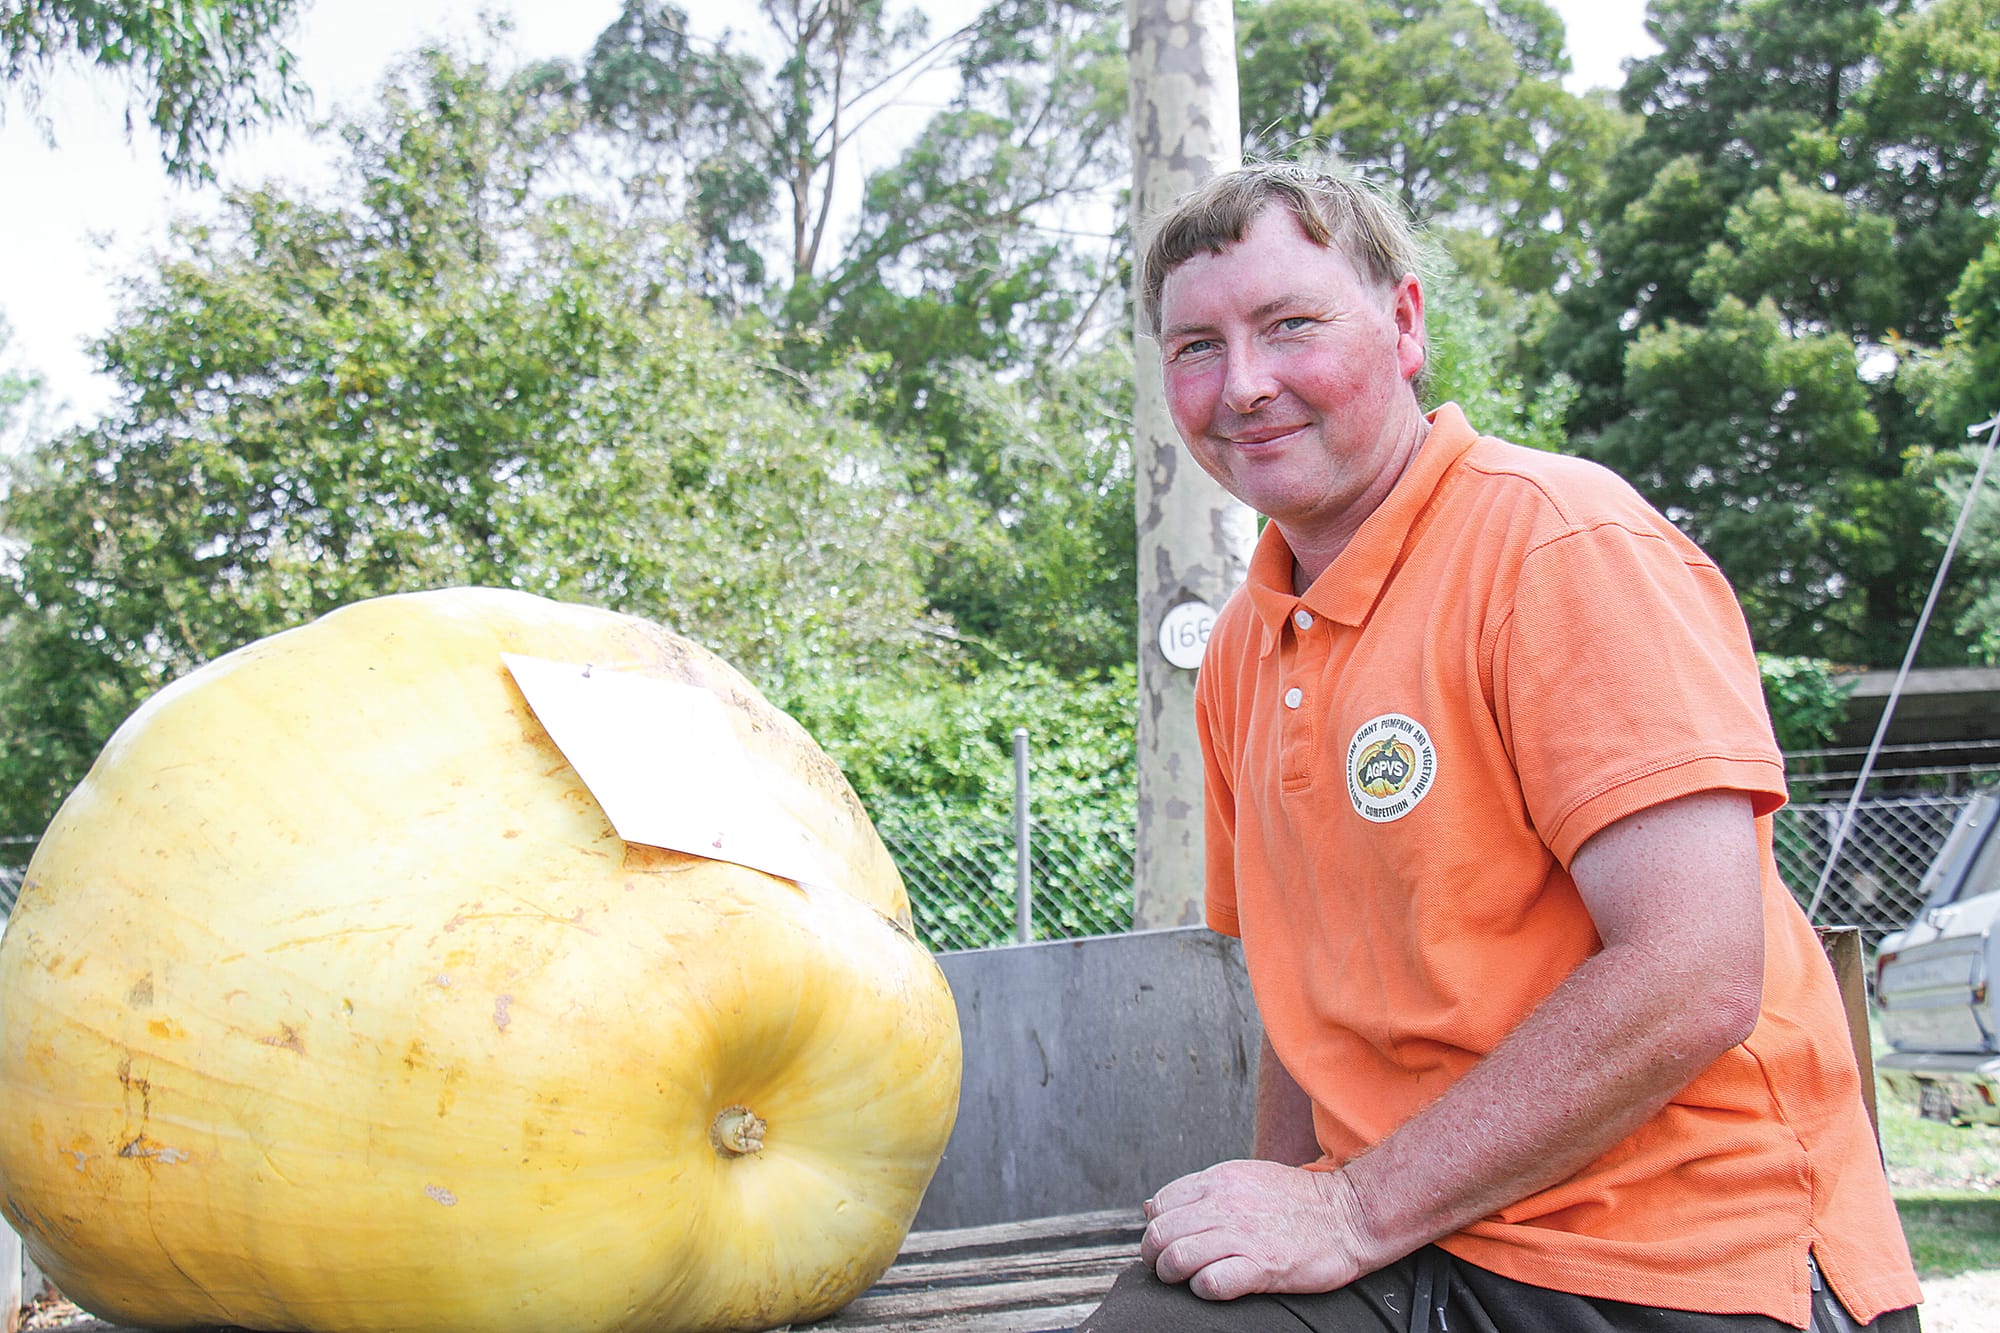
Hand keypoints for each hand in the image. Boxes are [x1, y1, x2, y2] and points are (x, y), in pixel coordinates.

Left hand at [1139, 1160, 1374, 1299]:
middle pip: (1160, 1233)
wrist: (1349, 1215)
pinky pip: (1212, 1283)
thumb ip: (1199, 1191)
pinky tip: (1213, 1287)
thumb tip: (1152, 1207)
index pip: (1160, 1204)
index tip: (1167, 1243)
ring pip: (1177, 1258)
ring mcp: (1242, 1235)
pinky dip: (1204, 1290)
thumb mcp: (1244, 1178)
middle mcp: (1224, 1204)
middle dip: (1155, 1257)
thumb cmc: (1297, 1202)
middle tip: (1166, 1269)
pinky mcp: (1263, 1266)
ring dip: (1173, 1275)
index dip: (1156, 1228)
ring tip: (1186, 1280)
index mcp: (1218, 1180)